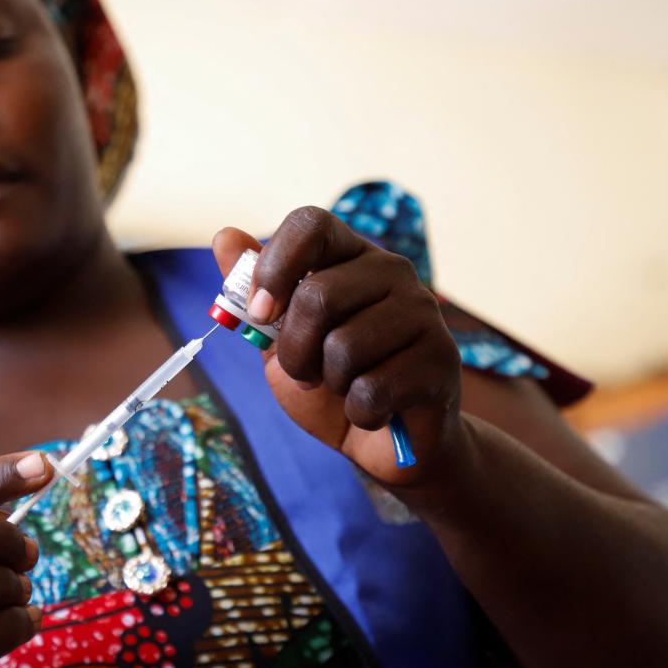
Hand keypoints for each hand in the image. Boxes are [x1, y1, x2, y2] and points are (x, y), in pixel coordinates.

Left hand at [213, 208, 463, 486]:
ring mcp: (423, 311)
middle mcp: (392, 272)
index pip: (311, 224)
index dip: (275, 265)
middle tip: (305, 375)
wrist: (380, 443)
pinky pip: (374, 388)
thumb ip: (254, 293)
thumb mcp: (279, 339)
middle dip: (295, 351)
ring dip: (330, 386)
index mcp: (350, 256)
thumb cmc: (328, 385)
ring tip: (346, 390)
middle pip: (319, 296)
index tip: (260, 312)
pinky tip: (374, 411)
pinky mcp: (443, 357)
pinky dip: (359, 412)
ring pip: (345, 347)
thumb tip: (225, 236)